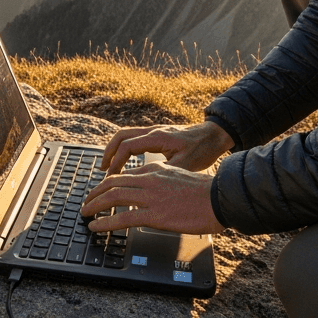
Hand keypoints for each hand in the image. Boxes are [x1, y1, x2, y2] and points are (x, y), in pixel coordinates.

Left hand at [80, 162, 224, 234]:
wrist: (221, 198)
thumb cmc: (205, 192)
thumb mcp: (179, 176)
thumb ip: (162, 180)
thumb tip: (151, 192)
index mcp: (155, 169)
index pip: (123, 175)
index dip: (106, 184)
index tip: (99, 192)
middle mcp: (149, 179)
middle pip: (112, 183)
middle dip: (94, 193)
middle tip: (86, 203)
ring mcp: (151, 196)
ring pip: (112, 197)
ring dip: (94, 206)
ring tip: (85, 213)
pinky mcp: (155, 215)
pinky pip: (122, 218)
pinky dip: (105, 222)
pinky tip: (96, 226)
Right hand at [101, 120, 233, 173]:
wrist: (215, 135)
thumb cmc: (203, 149)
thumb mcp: (185, 165)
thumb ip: (165, 173)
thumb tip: (146, 186)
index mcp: (158, 137)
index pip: (127, 147)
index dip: (116, 163)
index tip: (111, 178)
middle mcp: (154, 131)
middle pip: (121, 136)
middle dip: (109, 153)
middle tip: (102, 171)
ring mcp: (155, 131)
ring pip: (126, 135)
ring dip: (115, 149)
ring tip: (109, 166)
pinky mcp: (158, 134)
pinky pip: (134, 138)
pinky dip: (125, 148)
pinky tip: (126, 162)